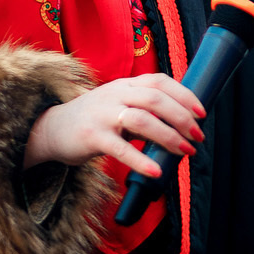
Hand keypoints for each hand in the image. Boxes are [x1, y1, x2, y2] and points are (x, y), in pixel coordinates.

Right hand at [23, 74, 204, 174]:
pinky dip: (141, 160)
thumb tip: (181, 127)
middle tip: (198, 136)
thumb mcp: (120, 107)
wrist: (51, 130)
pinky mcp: (92, 136)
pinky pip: (120, 148)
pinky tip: (156, 171)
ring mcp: (103, 114)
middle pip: (155, 99)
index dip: (184, 95)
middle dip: (182, 117)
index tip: (201, 112)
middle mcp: (115, 94)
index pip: (160, 82)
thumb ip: (147, 112)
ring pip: (141, 119)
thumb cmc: (94, 120)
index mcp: (126, 85)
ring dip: (168, 136)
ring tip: (185, 151)